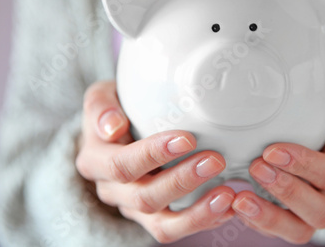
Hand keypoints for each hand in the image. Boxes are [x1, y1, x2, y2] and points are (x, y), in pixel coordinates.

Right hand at [75, 81, 235, 242]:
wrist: (119, 130)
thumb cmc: (117, 109)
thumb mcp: (102, 96)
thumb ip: (100, 105)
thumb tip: (112, 127)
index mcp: (95, 162)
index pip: (121, 165)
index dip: (153, 155)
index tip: (188, 139)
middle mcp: (112, 191)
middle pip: (145, 197)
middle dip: (182, 181)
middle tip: (216, 160)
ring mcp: (134, 209)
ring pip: (162, 224)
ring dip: (197, 212)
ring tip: (227, 194)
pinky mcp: (154, 218)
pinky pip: (178, 229)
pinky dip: (205, 220)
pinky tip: (229, 207)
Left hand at [231, 90, 324, 243]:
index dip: (304, 164)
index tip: (271, 151)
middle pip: (321, 210)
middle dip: (287, 191)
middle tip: (256, 168)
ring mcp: (315, 212)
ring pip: (300, 231)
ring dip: (269, 217)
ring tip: (240, 199)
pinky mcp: (294, 220)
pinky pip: (278, 231)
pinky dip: (256, 222)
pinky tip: (234, 203)